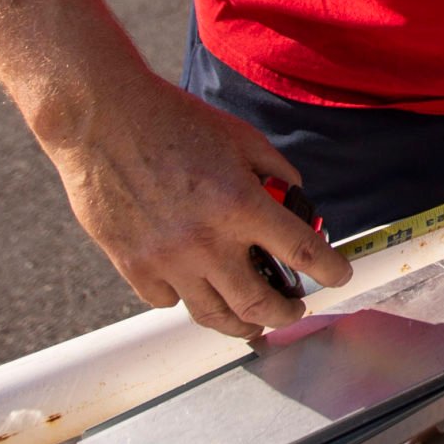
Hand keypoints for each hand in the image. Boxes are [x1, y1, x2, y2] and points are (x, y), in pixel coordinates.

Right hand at [43, 73, 350, 337]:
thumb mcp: (241, 137)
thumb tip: (295, 201)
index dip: (330, 270)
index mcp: (240, 203)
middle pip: (259, 304)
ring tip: (253, 324)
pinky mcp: (132, 265)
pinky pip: (167, 301)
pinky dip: (185, 299)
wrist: (103, 118)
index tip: (340, 278)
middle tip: (295, 310)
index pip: (301, 252)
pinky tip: (195, 289)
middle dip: (287, 314)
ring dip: (241, 326)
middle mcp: (206, 240)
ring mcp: (167, 259)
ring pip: (213, 316)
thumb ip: (275, 172)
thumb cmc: (173, 120)